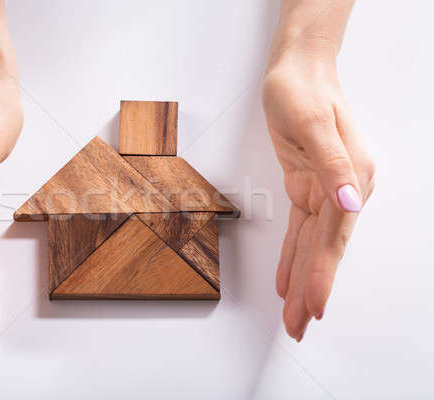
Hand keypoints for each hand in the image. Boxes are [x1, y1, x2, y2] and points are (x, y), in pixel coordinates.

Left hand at [262, 49, 374, 340]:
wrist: (297, 72)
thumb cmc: (303, 91)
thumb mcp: (313, 124)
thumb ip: (333, 166)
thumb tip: (350, 203)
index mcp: (351, 177)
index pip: (334, 236)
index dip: (322, 273)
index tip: (314, 305)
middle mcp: (342, 189)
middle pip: (323, 248)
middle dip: (310, 289)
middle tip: (297, 326)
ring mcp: (326, 190)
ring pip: (311, 245)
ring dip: (300, 280)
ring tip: (292, 315)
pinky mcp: (307, 187)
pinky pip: (300, 229)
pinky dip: (292, 255)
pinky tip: (286, 279)